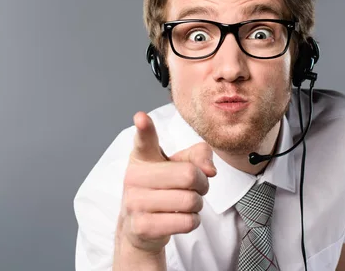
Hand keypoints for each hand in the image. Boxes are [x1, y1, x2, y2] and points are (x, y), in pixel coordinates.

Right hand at [116, 111, 216, 253]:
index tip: (141, 118)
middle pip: (189, 174)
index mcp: (142, 156)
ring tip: (185, 204)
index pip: (144, 140)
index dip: (144, 128)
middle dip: (202, 184)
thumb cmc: (162, 188)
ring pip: (190, 200)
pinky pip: (186, 222)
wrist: (138, 226)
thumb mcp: (178, 165)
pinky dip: (192, 221)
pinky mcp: (142, 227)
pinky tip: (180, 218)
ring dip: (197, 205)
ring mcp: (135, 202)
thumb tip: (210, 171)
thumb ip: (198, 155)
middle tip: (196, 187)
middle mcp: (134, 177)